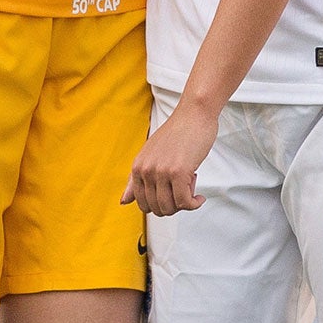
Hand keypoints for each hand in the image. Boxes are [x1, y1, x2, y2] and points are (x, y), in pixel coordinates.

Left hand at [123, 101, 215, 216]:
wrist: (194, 114)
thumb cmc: (177, 133)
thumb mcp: (150, 155)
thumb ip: (135, 179)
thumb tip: (123, 201)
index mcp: (137, 167)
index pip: (142, 203)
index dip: (160, 206)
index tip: (171, 197)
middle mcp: (146, 170)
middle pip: (156, 208)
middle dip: (173, 207)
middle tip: (184, 192)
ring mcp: (161, 172)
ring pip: (170, 208)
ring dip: (184, 205)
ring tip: (191, 190)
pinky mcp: (179, 172)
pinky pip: (185, 202)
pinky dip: (194, 204)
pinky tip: (199, 198)